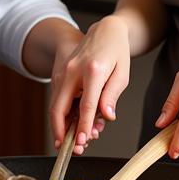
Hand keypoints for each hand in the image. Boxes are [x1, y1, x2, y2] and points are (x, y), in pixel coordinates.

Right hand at [48, 15, 130, 149]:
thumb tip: (106, 116)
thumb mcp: (122, 73)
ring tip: (75, 138)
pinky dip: (64, 114)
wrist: (105, 30)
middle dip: (60, 131)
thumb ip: (112, 95)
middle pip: (58, 107)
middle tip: (67, 149)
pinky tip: (75, 123)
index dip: (82, 126)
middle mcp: (73, 71)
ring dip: (62, 125)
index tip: (81, 142)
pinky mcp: (60, 74)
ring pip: (55, 105)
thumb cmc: (116, 51)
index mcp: (93, 70)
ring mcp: (63, 72)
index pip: (86, 105)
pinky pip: (58, 99)